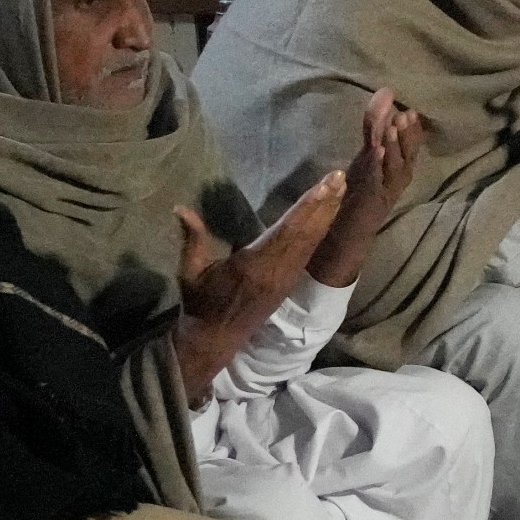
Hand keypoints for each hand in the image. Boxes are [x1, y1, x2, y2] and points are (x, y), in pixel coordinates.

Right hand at [171, 171, 344, 393]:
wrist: (215, 340)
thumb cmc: (200, 304)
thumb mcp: (191, 272)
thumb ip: (192, 238)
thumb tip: (180, 208)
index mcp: (254, 266)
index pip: (287, 230)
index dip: (308, 207)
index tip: (325, 185)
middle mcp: (276, 272)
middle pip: (305, 234)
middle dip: (324, 205)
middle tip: (340, 179)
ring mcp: (285, 280)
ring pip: (310, 243)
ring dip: (326, 216)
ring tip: (340, 190)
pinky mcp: (288, 284)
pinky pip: (307, 254)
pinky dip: (319, 233)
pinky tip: (328, 217)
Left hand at [310, 88, 424, 287]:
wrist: (346, 237)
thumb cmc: (358, 194)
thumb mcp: (366, 159)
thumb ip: (373, 130)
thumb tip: (384, 95)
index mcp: (396, 173)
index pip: (410, 150)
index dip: (413, 132)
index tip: (412, 112)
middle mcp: (395, 184)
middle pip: (407, 159)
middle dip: (408, 137)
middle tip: (407, 114)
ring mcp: (384, 195)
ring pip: (395, 171)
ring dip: (395, 149)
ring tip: (393, 127)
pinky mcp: (369, 204)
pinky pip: (375, 183)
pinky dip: (377, 166)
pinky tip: (376, 151)